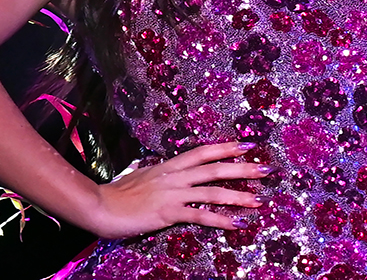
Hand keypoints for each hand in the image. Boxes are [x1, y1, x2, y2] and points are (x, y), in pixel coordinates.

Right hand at [90, 141, 270, 238]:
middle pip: (215, 168)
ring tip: (258, 200)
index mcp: (170, 165)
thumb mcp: (140, 175)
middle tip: (266, 168)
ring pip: (212, 191)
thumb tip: (157, 167)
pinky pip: (200, 215)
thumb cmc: (118, 193)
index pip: (204, 151)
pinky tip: (236, 223)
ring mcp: (173, 193)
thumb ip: (155, 171)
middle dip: (242, 168)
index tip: (247, 144)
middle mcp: (176, 175)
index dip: (226, 147)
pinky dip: (220, 219)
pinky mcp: (169, 212)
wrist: (101, 206)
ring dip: (238, 195)